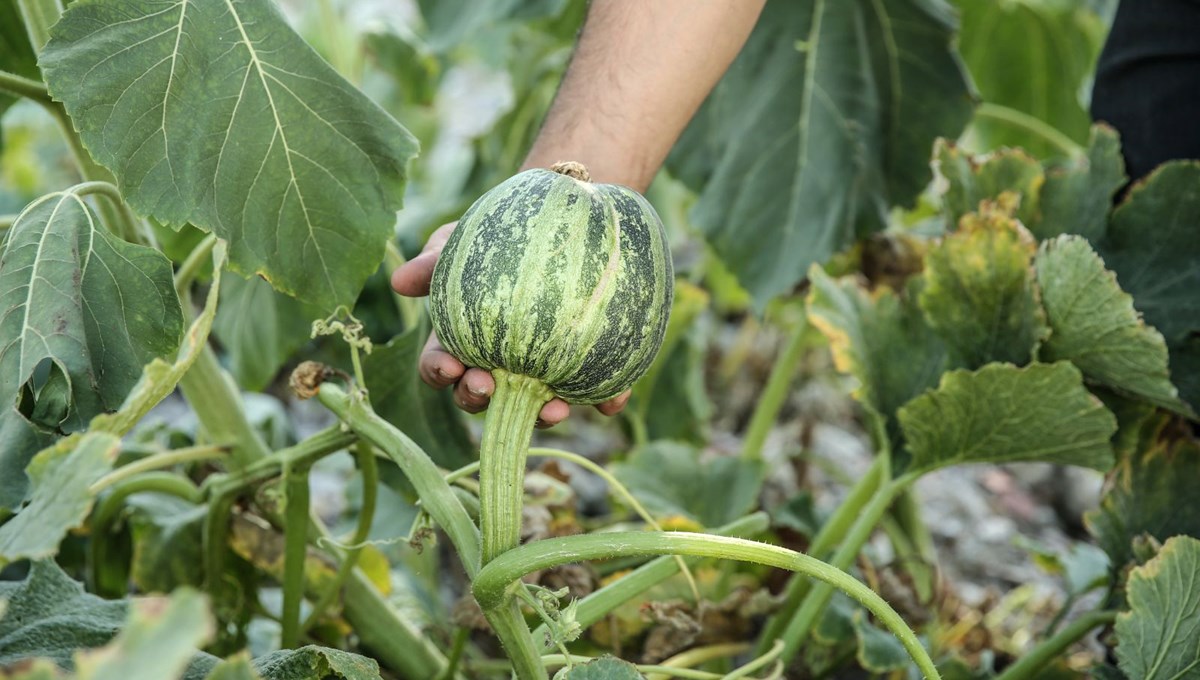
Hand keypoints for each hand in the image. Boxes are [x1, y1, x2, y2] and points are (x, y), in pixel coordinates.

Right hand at [390, 222, 631, 426]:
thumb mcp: (464, 239)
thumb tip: (399, 282)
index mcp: (463, 339)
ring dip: (543, 415)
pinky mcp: (587, 368)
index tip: (451, 366)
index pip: (442, 366)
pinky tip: (614, 403)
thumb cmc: (501, 232)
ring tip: (554, 407)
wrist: (564, 215)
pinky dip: (606, 400)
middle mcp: (501, 363)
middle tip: (490, 387)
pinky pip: (598, 390)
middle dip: (481, 400)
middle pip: (483, 397)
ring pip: (538, 406)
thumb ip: (435, 260)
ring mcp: (544, 369)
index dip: (442, 372)